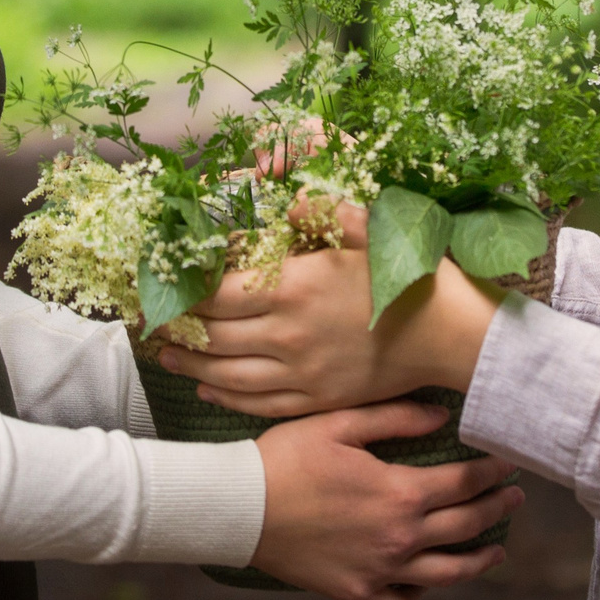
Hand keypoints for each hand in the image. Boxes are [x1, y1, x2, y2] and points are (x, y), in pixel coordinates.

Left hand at [164, 204, 504, 416]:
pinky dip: (224, 396)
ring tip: (164, 355)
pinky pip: (257, 403)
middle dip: (175, 328)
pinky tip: (207, 388)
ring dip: (189, 366)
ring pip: (226, 374)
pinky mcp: (316, 400)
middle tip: (147, 320)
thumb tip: (283, 196)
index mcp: (295, 288)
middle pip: (212, 335)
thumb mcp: (370, 227)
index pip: (217, 291)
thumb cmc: (411, 276)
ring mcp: (301, 374)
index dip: (182, 290)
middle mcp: (289, 335)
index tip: (160, 284)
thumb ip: (322, 209)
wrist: (451, 337)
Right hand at [249, 402, 522, 599]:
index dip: (491, 472)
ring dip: (478, 560)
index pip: (464, 483)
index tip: (507, 463)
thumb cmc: (285, 458)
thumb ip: (396, 418)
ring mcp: (380, 571)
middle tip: (513, 498)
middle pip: (466, 527)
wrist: (239, 508)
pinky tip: (429, 578)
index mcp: (400, 494)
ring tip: (496, 550)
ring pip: (447, 573)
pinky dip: (422, 591)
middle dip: (496, 510)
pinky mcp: (356, 593)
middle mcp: (399, 539)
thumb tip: (442, 416)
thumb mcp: (340, 424)